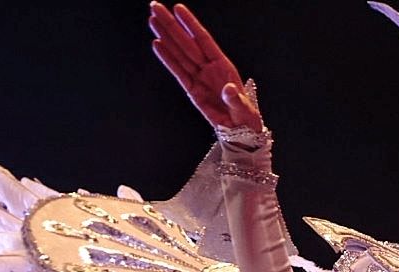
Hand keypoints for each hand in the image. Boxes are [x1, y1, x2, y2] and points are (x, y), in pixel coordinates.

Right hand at [149, 2, 260, 132]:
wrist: (240, 133)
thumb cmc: (246, 118)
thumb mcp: (244, 110)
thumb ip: (235, 99)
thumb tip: (229, 90)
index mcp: (223, 67)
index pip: (204, 40)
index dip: (191, 24)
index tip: (178, 8)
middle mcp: (209, 68)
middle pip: (187, 42)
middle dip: (172, 24)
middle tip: (156, 7)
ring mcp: (199, 78)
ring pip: (179, 53)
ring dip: (166, 36)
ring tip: (152, 20)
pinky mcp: (191, 90)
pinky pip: (178, 72)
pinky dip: (167, 59)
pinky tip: (157, 45)